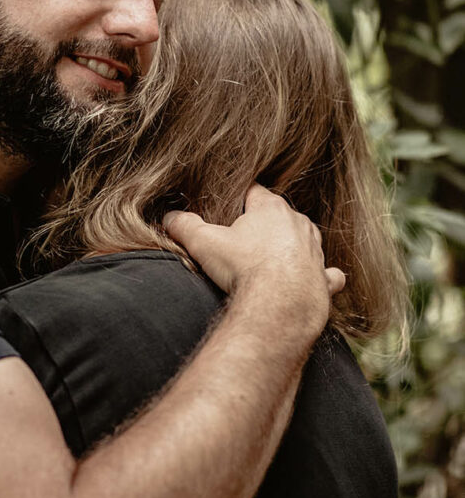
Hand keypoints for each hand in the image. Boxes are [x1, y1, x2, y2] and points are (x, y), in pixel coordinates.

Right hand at [164, 184, 344, 338]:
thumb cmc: (243, 269)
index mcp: (271, 208)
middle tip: (244, 238)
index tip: (229, 208)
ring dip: (292, 247)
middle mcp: (298, 224)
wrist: (279, 306)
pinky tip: (319, 281)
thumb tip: (169, 218)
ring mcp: (315, 252)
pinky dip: (323, 277)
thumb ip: (184, 226)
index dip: (240, 199)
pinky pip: (328, 274)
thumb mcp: (203, 243)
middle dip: (265, 223)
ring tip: (273, 259)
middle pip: (280, 215)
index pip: (254, 191)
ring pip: (306, 240)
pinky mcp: (324, 280)